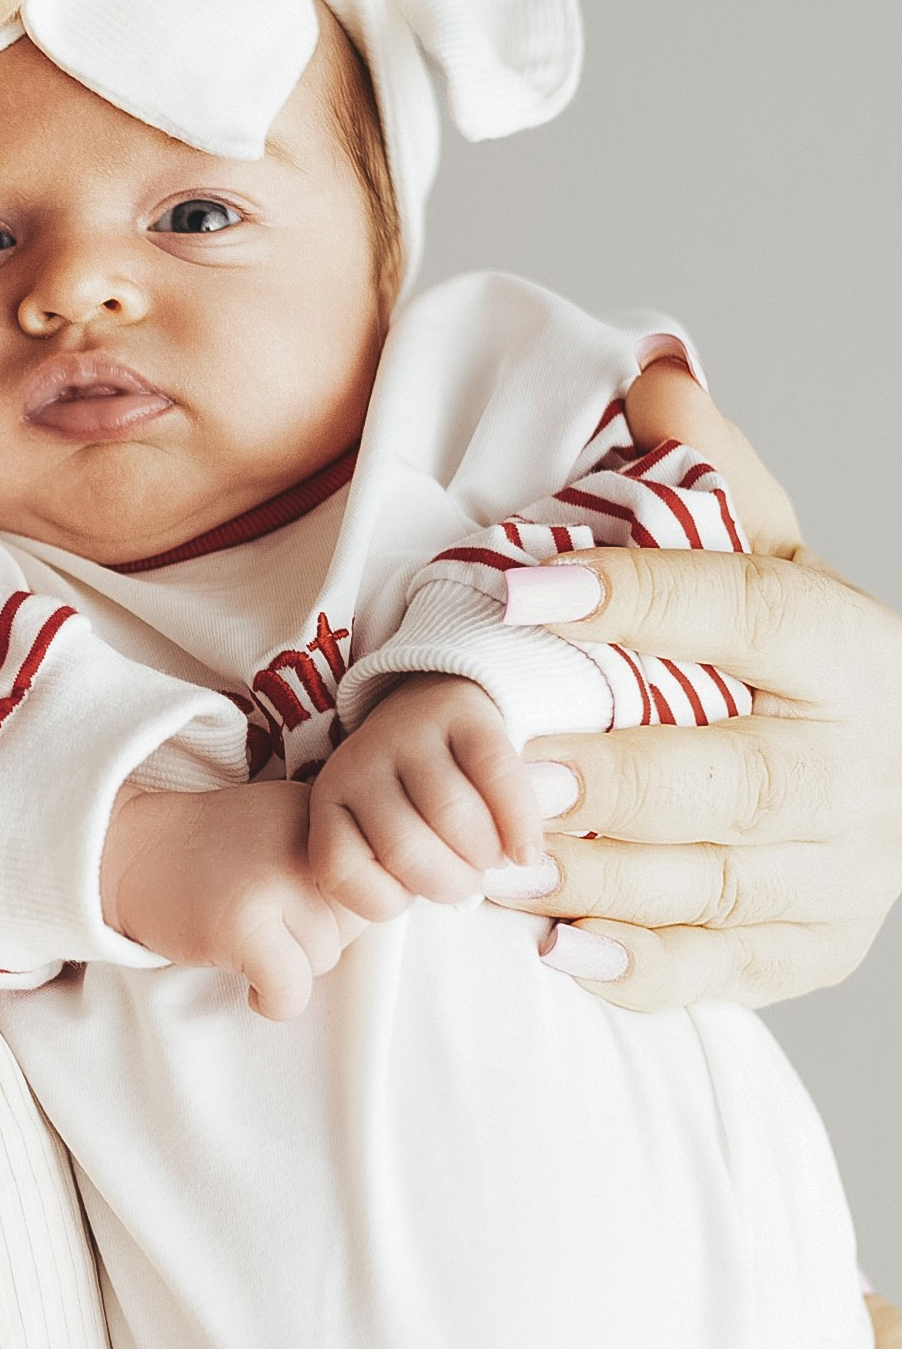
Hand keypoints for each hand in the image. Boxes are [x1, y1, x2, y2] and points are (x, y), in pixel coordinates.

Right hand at [100, 780, 359, 1021]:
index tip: (292, 898)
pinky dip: (272, 1001)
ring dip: (289, 964)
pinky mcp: (243, 926)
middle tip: (264, 917)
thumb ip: (336, 858)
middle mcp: (308, 838)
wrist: (125, 852)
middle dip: (314, 934)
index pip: (373, 883)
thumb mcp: (284, 826)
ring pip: (326, 957)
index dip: (334, 905)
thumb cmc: (211, 852)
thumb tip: (385, 914)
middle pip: (355, 923)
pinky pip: (292, 993)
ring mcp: (275, 880)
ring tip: (247, 937)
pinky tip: (248, 980)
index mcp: (323, 809)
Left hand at [309, 678, 545, 922]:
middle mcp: (358, 764)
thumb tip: (451, 903)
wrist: (433, 702)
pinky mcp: (461, 714)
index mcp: (328, 803)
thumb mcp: (379, 833)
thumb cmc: (411, 796)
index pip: (340, 871)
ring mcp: (407, 734)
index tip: (413, 892)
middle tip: (468, 876)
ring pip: (452, 814)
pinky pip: (497, 775)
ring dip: (484, 854)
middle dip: (450, 882)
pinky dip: (518, 824)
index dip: (388, 899)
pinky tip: (525, 851)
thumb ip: (392, 873)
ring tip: (491, 855)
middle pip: (404, 850)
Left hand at [490, 372, 901, 1009]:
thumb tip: (653, 377)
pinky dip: (634, 968)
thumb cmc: (798, 662)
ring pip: (714, 885)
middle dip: (615, 780)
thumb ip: (711, 476)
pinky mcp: (813, 949)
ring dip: (594, 880)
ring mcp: (845, 871)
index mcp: (850, 651)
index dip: (637, 600)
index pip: (748, 616)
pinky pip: (720, 971)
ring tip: (488, 862)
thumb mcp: (774, 554)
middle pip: (735, 779)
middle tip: (504, 769)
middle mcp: (861, 767)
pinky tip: (552, 946)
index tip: (520, 589)